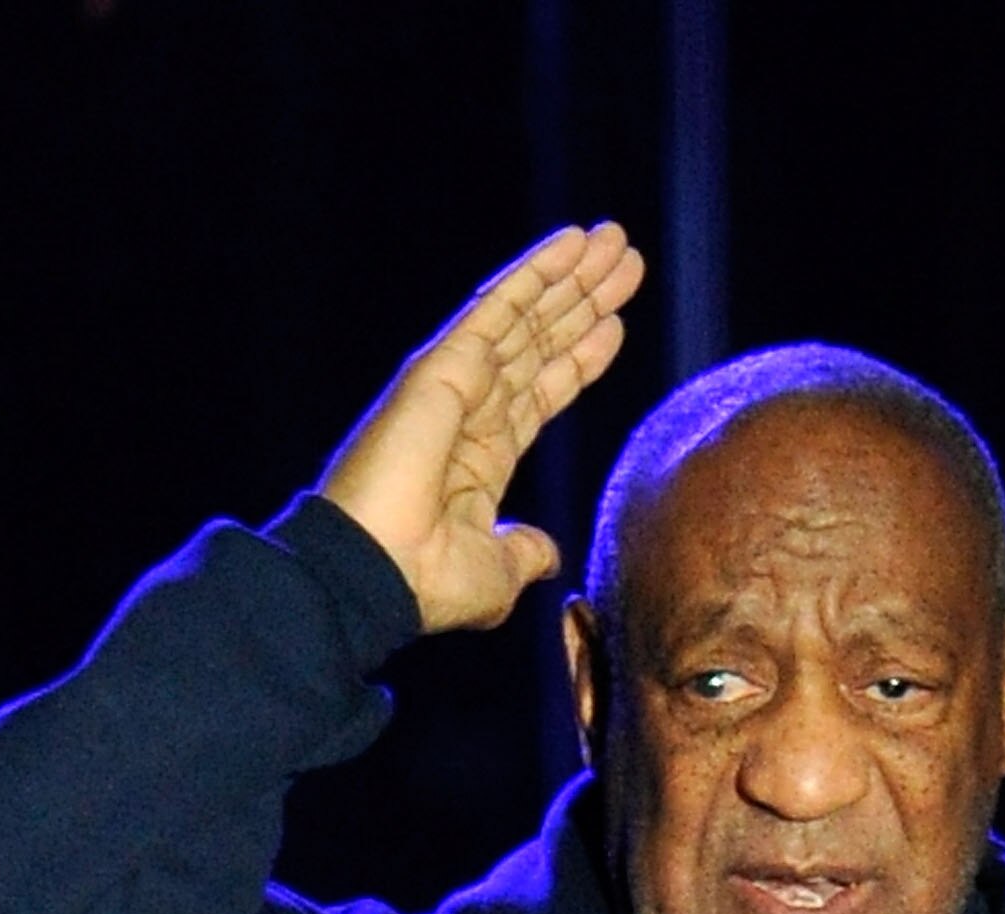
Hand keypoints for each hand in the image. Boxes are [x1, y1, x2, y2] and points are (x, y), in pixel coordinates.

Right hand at [318, 223, 643, 636]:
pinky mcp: (442, 367)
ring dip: (570, 275)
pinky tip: (572, 242)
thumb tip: (547, 552)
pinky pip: (496, 308)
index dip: (578, 360)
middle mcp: (469, 412)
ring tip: (614, 238)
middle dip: (583, 302)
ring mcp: (454, 384)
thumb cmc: (426, 584)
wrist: (380, 575)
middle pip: (539, 343)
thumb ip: (524, 553)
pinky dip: (535, 273)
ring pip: (524, 316)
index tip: (614, 326)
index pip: (541, 393)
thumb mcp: (497, 575)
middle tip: (624, 257)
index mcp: (482, 458)